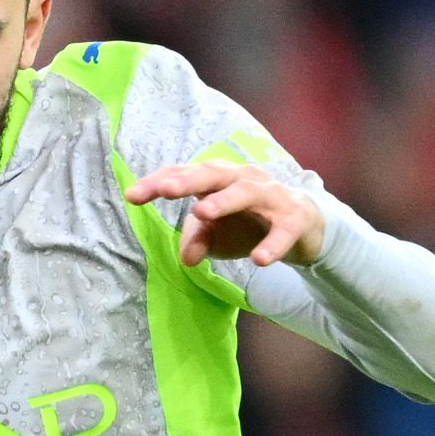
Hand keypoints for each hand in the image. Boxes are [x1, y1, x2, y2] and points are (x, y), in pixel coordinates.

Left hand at [124, 161, 326, 268]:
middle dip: (188, 180)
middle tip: (165, 190)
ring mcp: (271, 195)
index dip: (159, 183)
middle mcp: (243, 179)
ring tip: (201, 213)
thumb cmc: (248, 223)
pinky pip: (283, 230)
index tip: (132, 196)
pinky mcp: (295, 217)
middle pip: (213, 174)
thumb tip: (185, 259)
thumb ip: (198, 240)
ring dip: (224, 202)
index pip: (185, 175)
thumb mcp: (217, 235)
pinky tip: (259, 260)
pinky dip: (273, 244)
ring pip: (246, 192)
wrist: (303, 226)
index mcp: (218, 180)